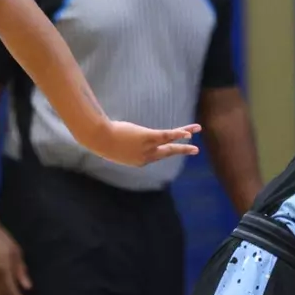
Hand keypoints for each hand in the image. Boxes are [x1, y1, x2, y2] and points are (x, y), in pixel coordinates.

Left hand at [85, 121, 202, 167]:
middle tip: (195, 150)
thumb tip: (117, 136)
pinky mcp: (147, 137)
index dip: (163, 148)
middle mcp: (146, 157)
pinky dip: (178, 134)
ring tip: (197, 136)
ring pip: (170, 144)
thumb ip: (119, 143)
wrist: (98, 138)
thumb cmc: (100, 140)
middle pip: (168, 153)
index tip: (170, 142)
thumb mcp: (111, 145)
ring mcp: (147, 148)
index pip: (155, 154)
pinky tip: (188, 133)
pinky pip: (167, 136)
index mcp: (138, 161)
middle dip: (182, 151)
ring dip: (185, 140)